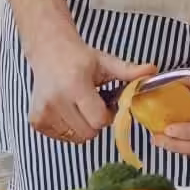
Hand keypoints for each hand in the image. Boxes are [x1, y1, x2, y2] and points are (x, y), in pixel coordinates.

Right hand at [27, 42, 154, 144]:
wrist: (49, 52)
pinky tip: (68, 110)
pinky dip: (69, 128)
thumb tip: (153, 71)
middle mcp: (55, 101)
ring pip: (75, 137)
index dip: (108, 114)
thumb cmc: (80, 58)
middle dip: (96, 122)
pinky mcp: (36, 121)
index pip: (99, 120)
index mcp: (75, 86)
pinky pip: (62, 137)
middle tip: (94, 104)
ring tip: (81, 105)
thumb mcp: (107, 62)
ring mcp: (43, 113)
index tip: (107, 101)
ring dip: (83, 126)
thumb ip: (130, 71)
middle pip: (88, 133)